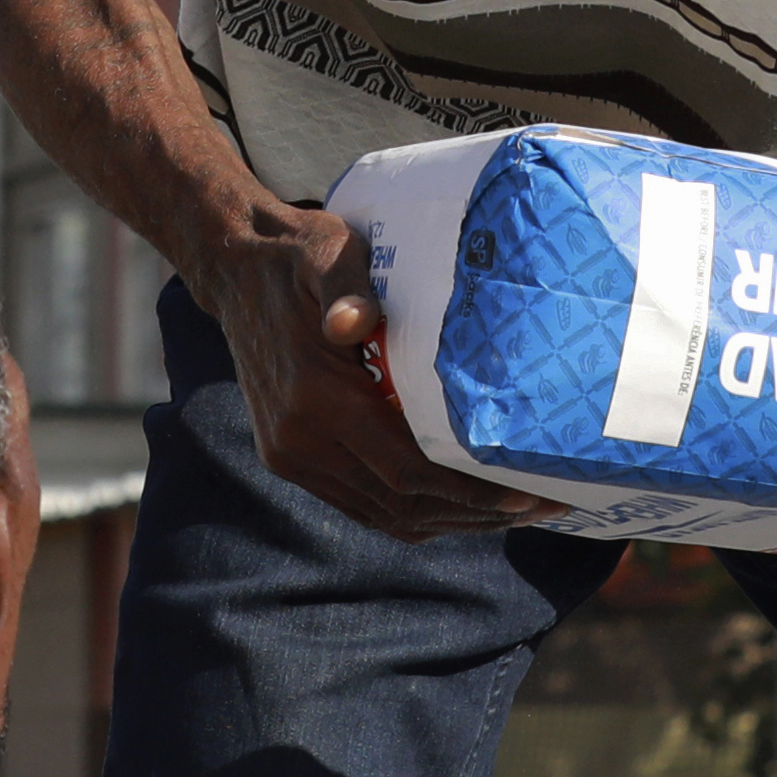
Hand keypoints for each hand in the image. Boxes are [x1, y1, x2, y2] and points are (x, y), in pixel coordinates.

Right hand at [199, 202, 553, 537]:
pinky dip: (411, 513)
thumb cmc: (299, 256)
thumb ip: (345, 288)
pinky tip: (458, 505)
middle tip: (541, 506)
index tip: (523, 496)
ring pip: (382, 515)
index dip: (467, 492)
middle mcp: (299, 442)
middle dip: (474, 515)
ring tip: (510, 512)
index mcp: (314, 399)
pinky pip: (359, 504)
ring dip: (449, 521)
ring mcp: (289, 456)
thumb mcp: (327, 255)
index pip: (405, 471)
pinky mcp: (288, 458)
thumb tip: (354, 320)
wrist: (236, 270)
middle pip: (401, 506)